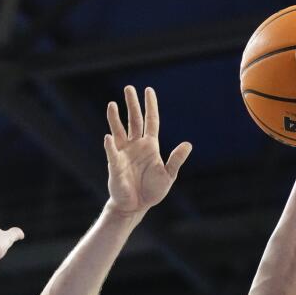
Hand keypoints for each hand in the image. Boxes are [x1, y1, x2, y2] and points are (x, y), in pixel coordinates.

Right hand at [104, 85, 191, 215]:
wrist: (136, 206)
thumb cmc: (151, 191)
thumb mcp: (168, 176)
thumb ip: (176, 160)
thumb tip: (188, 144)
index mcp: (150, 146)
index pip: (151, 121)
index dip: (150, 106)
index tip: (149, 90)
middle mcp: (136, 145)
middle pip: (134, 120)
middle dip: (131, 104)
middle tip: (129, 88)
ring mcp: (124, 153)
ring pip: (119, 131)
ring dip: (115, 118)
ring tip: (112, 104)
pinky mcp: (115, 165)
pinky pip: (112, 153)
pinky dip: (110, 146)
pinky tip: (108, 137)